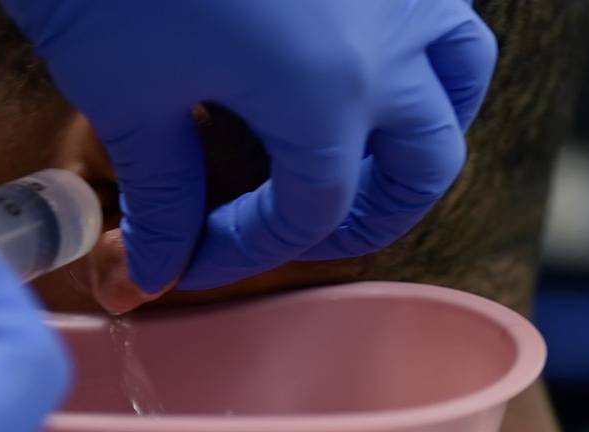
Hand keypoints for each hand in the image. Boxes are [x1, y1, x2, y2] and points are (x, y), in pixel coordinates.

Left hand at [0, 0, 496, 291]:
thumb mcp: (128, 94)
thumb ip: (162, 196)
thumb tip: (154, 269)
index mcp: (331, 94)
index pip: (313, 212)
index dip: (250, 251)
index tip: (191, 259)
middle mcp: (388, 41)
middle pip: (424, 164)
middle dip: (371, 216)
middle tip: (305, 231)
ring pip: (459, 74)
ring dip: (424, 130)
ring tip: (369, 152)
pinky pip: (436, 10)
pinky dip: (418, 53)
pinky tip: (363, 63)